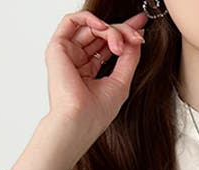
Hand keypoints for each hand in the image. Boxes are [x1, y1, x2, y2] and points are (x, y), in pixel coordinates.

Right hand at [44, 9, 147, 141]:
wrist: (79, 121)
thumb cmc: (96, 112)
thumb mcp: (121, 81)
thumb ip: (129, 58)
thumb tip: (136, 38)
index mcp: (89, 71)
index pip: (106, 45)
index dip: (124, 33)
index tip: (141, 26)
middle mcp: (77, 60)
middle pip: (101, 34)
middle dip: (122, 30)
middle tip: (136, 36)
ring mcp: (67, 54)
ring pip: (91, 27)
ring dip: (110, 30)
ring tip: (120, 45)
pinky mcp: (57, 48)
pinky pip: (72, 21)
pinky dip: (90, 19)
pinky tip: (104, 28)